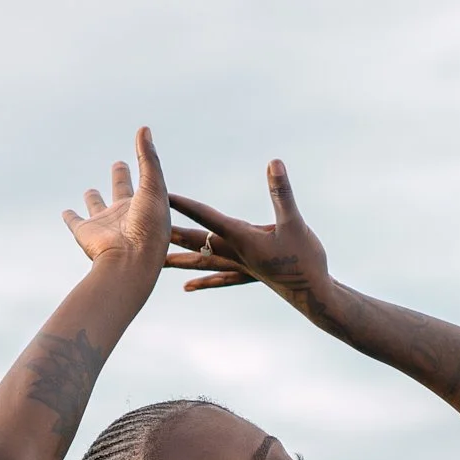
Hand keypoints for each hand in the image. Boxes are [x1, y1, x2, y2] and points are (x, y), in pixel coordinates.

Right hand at [62, 126, 170, 276]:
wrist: (129, 261)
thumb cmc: (148, 227)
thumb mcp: (153, 187)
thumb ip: (147, 158)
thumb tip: (144, 128)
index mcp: (146, 205)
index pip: (146, 181)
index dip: (145, 167)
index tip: (143, 150)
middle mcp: (126, 215)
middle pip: (121, 192)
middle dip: (119, 178)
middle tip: (118, 164)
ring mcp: (106, 225)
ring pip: (97, 208)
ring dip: (93, 199)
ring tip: (90, 190)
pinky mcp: (86, 233)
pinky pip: (75, 222)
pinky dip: (70, 217)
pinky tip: (65, 211)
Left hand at [165, 160, 329, 297]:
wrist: (315, 295)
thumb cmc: (306, 260)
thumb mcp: (295, 222)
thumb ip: (282, 194)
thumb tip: (274, 163)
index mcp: (242, 239)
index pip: (208, 217)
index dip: (185, 205)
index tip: (164, 194)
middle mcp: (235, 254)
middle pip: (196, 241)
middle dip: (172, 231)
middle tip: (144, 226)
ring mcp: (240, 266)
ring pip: (203, 261)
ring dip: (179, 259)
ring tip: (156, 260)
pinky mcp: (248, 275)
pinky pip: (219, 277)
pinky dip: (203, 280)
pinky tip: (186, 287)